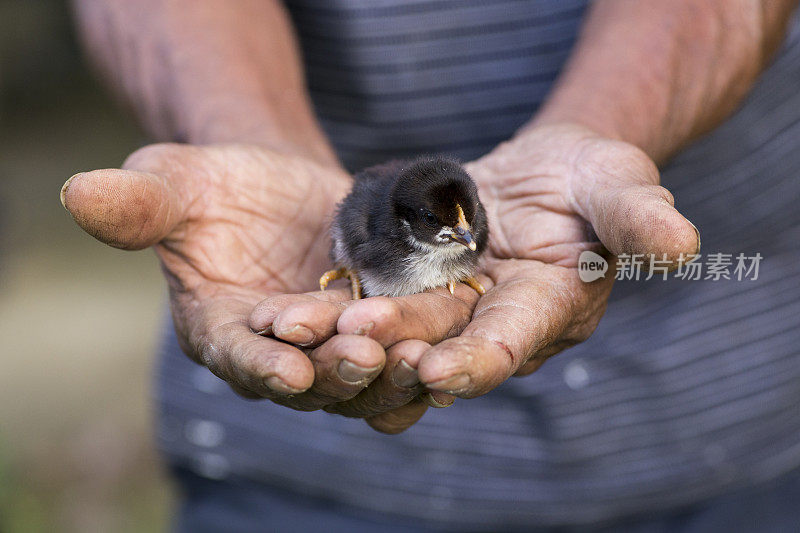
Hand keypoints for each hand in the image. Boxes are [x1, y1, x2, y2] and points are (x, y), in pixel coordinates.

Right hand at [60, 143, 408, 408]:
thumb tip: (78, 193)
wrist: (276, 185)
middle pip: (306, 379)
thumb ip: (139, 202)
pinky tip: (443, 350)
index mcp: (217, 330)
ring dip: (385, 375)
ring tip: (414, 360)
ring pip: (357, 377)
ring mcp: (326, 347)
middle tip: (365, 358)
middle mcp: (273, 353)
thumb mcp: (174, 183)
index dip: (258, 365)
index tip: (286, 367)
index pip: (235, 357)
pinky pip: (397, 353)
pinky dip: (417, 357)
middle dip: (334, 372)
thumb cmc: (214, 185)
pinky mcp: (372, 328)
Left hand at [251, 123, 698, 431]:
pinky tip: (297, 320)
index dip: (481, 357)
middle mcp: (497, 326)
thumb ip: (638, 213)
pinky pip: (376, 312)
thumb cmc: (588, 177)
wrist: (542, 175)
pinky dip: (341, 318)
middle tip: (356, 349)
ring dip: (359, 341)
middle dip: (402, 352)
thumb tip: (683, 243)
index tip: (440, 370)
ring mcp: (454, 314)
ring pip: (401, 336)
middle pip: (447, 346)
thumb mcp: (615, 180)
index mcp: (548, 309)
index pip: (515, 341)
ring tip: (311, 333)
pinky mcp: (417, 294)